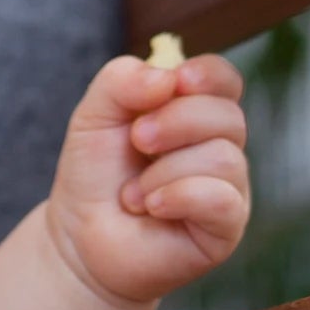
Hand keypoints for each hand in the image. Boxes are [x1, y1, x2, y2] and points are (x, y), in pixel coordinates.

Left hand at [45, 53, 250, 308]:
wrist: (81, 235)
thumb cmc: (95, 172)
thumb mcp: (94, 114)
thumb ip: (122, 81)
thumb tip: (169, 76)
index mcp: (192, 111)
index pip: (224, 80)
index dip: (208, 74)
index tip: (179, 79)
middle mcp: (218, 146)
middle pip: (228, 115)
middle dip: (175, 121)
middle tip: (137, 140)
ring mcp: (227, 188)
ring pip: (225, 157)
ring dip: (165, 169)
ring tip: (134, 191)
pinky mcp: (226, 228)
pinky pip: (222, 199)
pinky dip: (179, 195)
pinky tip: (151, 206)